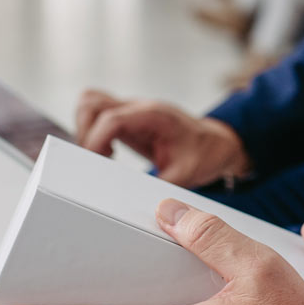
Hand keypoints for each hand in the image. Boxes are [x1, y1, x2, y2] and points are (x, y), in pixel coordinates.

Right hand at [75, 90, 251, 187]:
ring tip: (102, 156)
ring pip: (92, 103)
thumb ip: (160, 187)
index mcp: (154, 116)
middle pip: (93, 102)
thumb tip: (136, 202)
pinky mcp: (129, 119)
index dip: (96, 141)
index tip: (94, 163)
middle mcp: (140, 108)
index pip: (111, 119)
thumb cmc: (205, 153)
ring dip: (86, 129)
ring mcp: (132, 111)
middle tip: (97, 159)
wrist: (218, 144)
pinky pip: (99, 115)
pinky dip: (94, 132)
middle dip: (85, 132)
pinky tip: (109, 153)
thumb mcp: (185, 175)